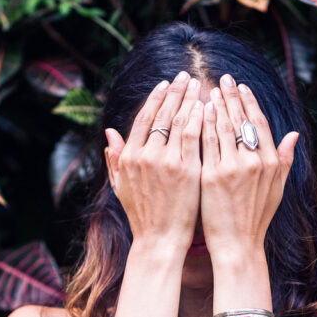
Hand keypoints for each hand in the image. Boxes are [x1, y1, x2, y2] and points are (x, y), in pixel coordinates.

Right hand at [105, 71, 203, 253]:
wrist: (159, 241)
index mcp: (130, 157)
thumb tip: (109, 134)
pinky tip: (208, 107)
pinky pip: (195, 136)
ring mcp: (167, 161)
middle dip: (174, 92)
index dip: (154, 99)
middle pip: (162, 114)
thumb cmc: (143, 216)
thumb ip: (115, 159)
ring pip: (180, 121)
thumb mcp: (121, 186)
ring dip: (189, 99)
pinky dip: (200, 119)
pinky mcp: (187, 169)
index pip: (143, 118)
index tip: (164, 84)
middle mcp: (146, 155)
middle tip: (185, 75)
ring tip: (198, 85)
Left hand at [199, 73, 298, 259]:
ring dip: (215, 106)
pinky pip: (205, 142)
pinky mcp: (213, 176)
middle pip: (240, 120)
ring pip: (222, 127)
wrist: (237, 245)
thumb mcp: (277, 188)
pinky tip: (196, 112)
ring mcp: (233, 168)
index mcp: (270, 162)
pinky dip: (201, 125)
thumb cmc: (255, 219)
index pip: (259, 123)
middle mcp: (254, 161)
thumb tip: (294, 135)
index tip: (242, 87)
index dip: (250, 102)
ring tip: (208, 90)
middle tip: (223, 78)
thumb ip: (283, 159)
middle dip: (231, 96)